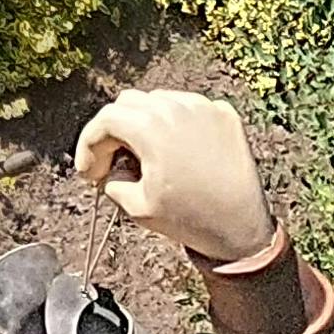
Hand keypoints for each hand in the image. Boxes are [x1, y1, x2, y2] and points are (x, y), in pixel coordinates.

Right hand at [75, 87, 270, 262]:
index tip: (89, 172)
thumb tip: (110, 168)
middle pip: (128, 104)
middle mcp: (174, 106)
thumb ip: (111, 180)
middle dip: (115, 131)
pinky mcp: (225, 115)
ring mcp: (203, 107)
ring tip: (149, 156)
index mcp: (149, 125)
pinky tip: (179, 151)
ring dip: (146, 123)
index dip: (89, 146)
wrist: (244, 231)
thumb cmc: (189, 219)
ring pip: (159, 102)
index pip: (105, 121)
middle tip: (114, 162)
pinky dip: (178, 125)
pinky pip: (189, 109)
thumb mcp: (136, 206)